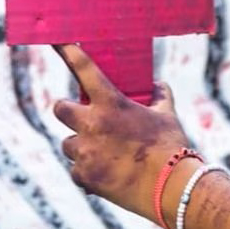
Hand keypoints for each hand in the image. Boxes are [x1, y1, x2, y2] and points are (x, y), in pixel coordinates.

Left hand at [52, 45, 191, 220]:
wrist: (171, 187)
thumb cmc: (172, 147)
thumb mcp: (168, 116)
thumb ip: (160, 96)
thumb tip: (158, 85)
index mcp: (110, 104)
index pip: (84, 70)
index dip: (68, 52)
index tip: (57, 41)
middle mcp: (91, 124)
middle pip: (60, 108)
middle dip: (69, 111)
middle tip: (84, 117)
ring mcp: (85, 152)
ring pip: (68, 143)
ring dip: (81, 145)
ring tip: (105, 154)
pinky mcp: (84, 177)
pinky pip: (76, 171)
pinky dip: (87, 172)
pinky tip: (107, 175)